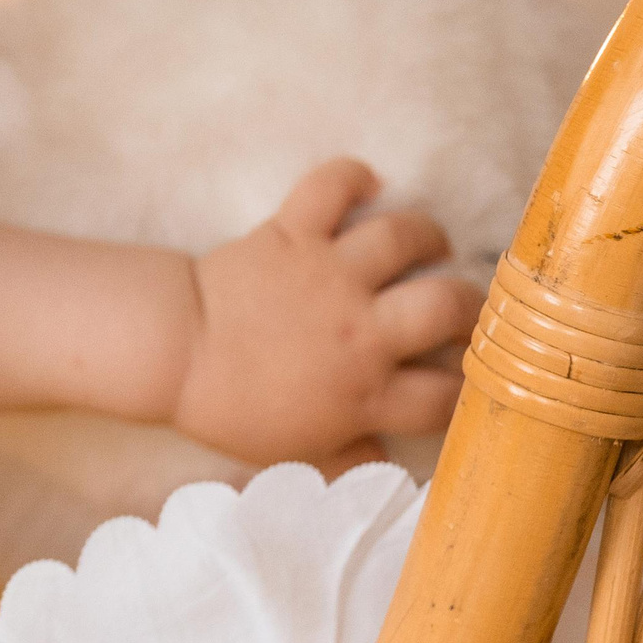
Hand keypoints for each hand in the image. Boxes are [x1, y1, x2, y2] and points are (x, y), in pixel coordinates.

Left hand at [173, 160, 482, 469]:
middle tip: (458, 308)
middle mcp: (360, 331)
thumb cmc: (231, 407)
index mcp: (365, 394)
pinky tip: (366, 186)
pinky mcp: (291, 232)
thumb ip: (349, 460)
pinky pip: (331, 186)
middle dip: (471, 306)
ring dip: (426, 236)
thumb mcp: (294, 454)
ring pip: (405, 236)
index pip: (447, 395)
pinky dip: (350, 176)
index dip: (469, 391)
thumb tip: (387, 466)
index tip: (466, 381)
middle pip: (449, 306)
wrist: (170, 353)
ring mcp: (328, 276)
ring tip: (427, 248)